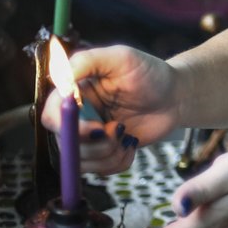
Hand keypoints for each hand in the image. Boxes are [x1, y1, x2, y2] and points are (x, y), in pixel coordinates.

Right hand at [41, 45, 181, 174]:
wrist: (176, 96)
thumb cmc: (149, 73)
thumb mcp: (121, 57)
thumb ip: (87, 61)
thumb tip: (60, 79)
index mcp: (75, 93)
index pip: (51, 115)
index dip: (67, 127)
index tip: (96, 127)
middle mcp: (78, 117)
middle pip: (65, 144)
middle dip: (96, 143)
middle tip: (120, 128)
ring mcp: (91, 138)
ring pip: (83, 162)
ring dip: (109, 153)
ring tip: (127, 134)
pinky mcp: (105, 153)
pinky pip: (101, 170)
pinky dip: (119, 161)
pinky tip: (131, 143)